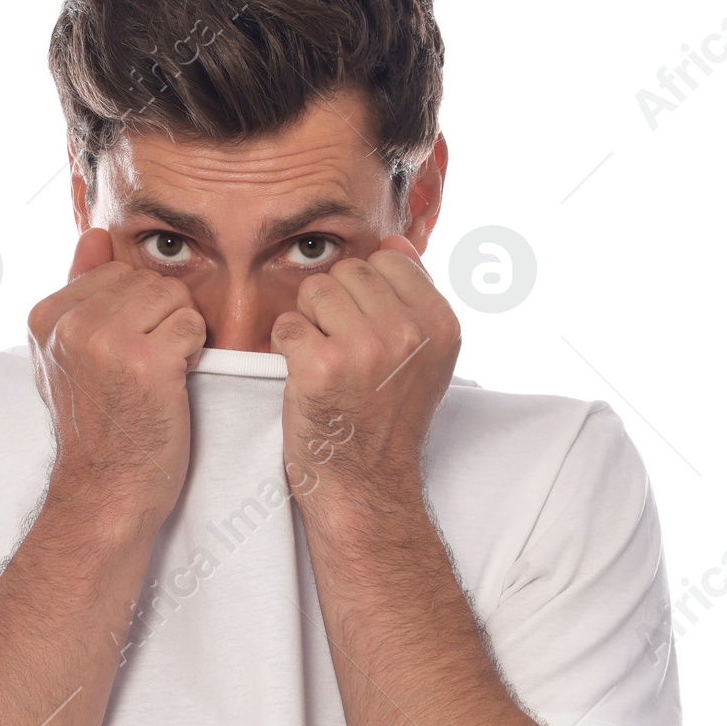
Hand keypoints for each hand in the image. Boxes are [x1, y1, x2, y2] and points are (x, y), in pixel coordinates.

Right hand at [27, 228, 206, 534]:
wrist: (105, 491)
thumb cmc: (97, 426)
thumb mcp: (68, 355)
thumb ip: (78, 289)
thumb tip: (94, 232)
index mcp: (46, 315)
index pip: (117, 272)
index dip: (136, 312)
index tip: (122, 357)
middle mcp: (69, 323)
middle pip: (148, 280)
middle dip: (160, 320)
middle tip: (143, 370)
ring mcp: (105, 340)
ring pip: (174, 297)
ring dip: (179, 335)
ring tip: (157, 376)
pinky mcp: (145, 362)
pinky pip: (193, 325)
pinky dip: (193, 355)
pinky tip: (171, 387)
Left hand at [269, 237, 460, 520]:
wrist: (364, 485)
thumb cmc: (386, 419)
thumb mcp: (426, 357)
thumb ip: (415, 296)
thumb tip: (393, 240)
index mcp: (440, 325)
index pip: (388, 257)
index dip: (367, 291)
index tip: (370, 333)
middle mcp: (408, 333)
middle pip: (349, 271)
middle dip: (336, 305)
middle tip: (344, 353)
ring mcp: (365, 349)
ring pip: (314, 291)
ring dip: (309, 323)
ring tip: (326, 363)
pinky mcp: (320, 366)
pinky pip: (287, 323)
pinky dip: (286, 348)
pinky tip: (305, 377)